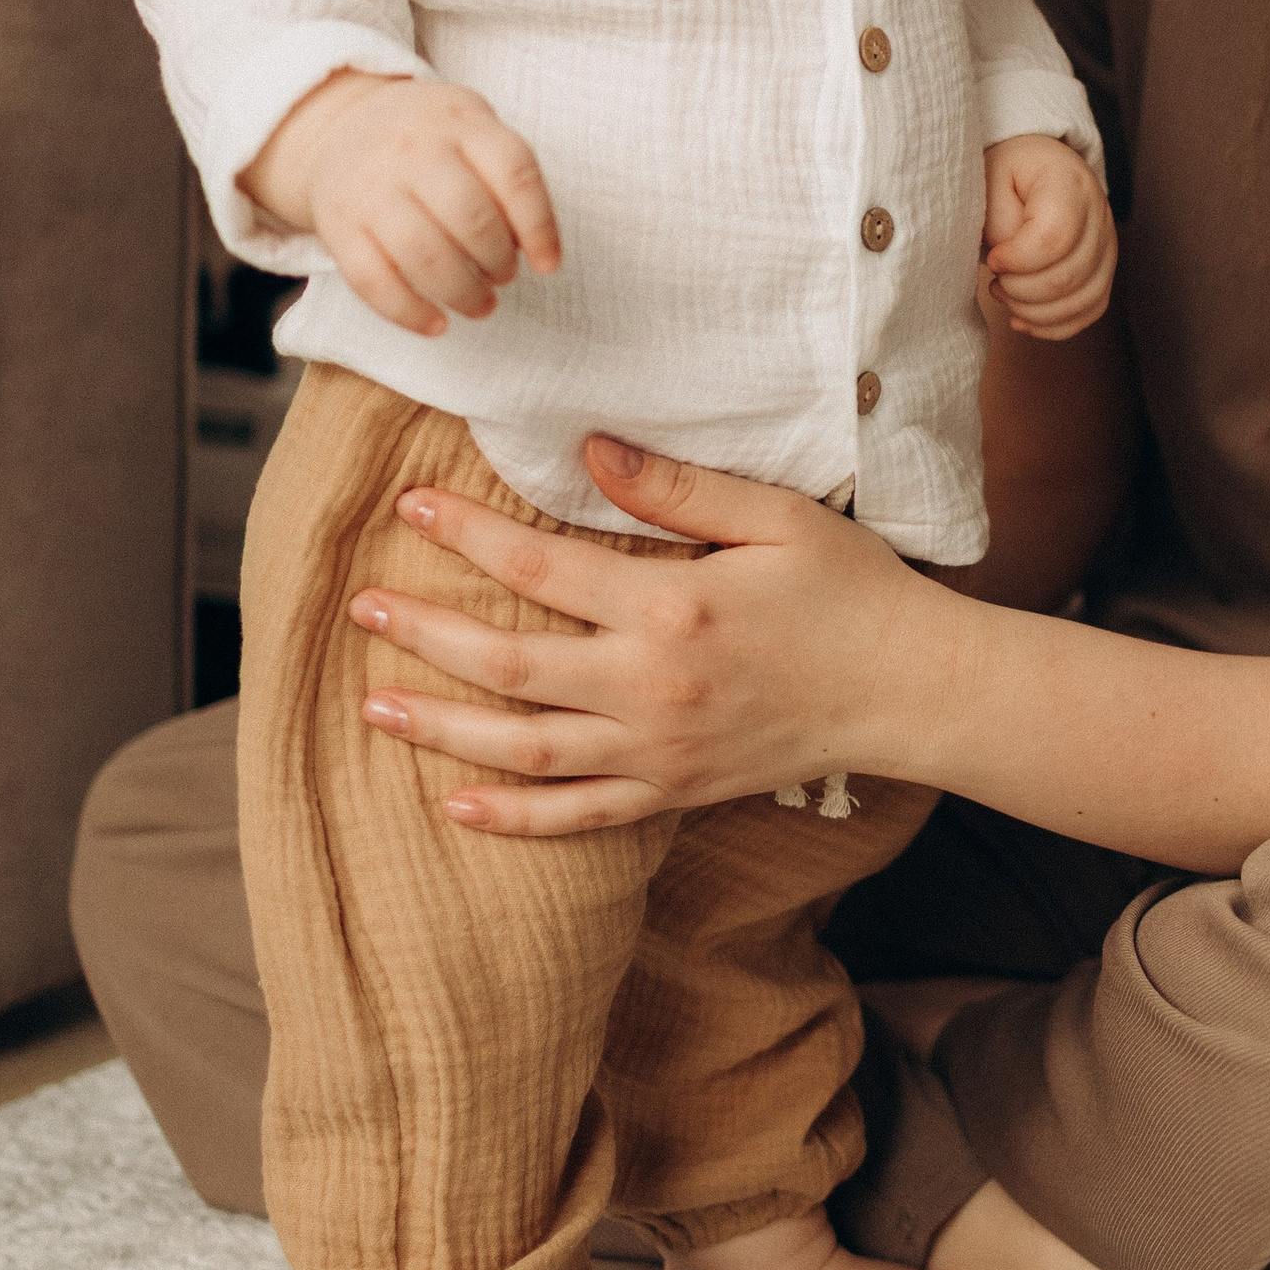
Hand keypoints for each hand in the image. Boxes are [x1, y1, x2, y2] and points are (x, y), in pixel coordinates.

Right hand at [240, 68, 560, 339]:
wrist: (341, 127)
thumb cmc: (429, 140)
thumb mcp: (473, 130)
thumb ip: (507, 177)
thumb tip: (533, 248)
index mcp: (460, 121)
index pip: (514, 173)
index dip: (539, 226)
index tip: (549, 264)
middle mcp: (412, 150)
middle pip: (470, 218)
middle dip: (498, 262)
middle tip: (504, 277)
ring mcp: (370, 188)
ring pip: (424, 255)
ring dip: (462, 292)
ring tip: (481, 304)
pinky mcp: (338, 227)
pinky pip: (373, 281)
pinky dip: (409, 312)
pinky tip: (436, 324)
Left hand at [350, 443, 959, 833]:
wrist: (908, 689)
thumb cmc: (850, 590)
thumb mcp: (776, 515)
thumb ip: (677, 486)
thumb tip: (589, 451)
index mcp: (673, 606)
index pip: (540, 565)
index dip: (466, 536)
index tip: (410, 510)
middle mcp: (652, 686)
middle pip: (509, 665)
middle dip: (425, 634)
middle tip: (361, 606)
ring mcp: (658, 750)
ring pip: (524, 748)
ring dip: (441, 726)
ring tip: (374, 703)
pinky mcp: (674, 792)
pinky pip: (577, 817)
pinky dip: (512, 817)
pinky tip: (454, 806)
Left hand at [981, 134, 1114, 340]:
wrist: (1030, 166)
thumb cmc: (1005, 174)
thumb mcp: (989, 180)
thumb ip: (999, 223)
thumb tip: (1010, 268)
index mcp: (1069, 181)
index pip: (1053, 237)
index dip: (1017, 260)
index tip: (993, 258)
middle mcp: (1098, 212)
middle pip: (1068, 276)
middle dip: (1021, 290)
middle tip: (996, 278)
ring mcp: (1107, 242)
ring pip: (1083, 300)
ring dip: (1035, 311)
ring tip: (1006, 294)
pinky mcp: (1103, 268)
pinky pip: (1091, 310)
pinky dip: (1055, 325)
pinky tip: (1023, 318)